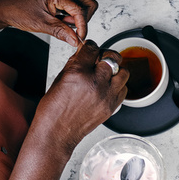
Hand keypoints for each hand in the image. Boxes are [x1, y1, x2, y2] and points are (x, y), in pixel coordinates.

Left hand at [0, 0, 97, 45]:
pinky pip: (75, 8)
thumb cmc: (18, 10)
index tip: (79, 39)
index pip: (80, 10)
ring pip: (84, 6)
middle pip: (88, 4)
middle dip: (84, 20)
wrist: (4, 7)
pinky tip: (59, 21)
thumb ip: (61, 32)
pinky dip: (71, 18)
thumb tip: (77, 41)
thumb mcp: (41, 24)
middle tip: (71, 29)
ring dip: (78, 19)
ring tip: (61, 24)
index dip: (82, 26)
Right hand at [28, 40, 127, 155]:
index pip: (92, 48)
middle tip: (101, 60)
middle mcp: (95, 83)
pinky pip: (124, 89)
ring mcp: (106, 95)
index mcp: (78, 73)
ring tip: (106, 75)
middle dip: (106, 56)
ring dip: (116, 71)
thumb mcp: (60, 79)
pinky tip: (108, 88)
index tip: (90, 50)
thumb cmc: (54, 109)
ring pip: (124, 72)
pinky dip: (118, 86)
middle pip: (112, 57)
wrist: (58, 132)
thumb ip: (75, 64)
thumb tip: (84, 53)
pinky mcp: (112, 106)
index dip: (91, 47)